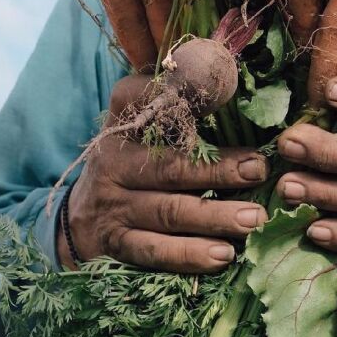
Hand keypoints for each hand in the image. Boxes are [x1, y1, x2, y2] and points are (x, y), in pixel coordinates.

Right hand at [58, 75, 267, 271]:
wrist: (77, 219)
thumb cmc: (131, 163)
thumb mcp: (140, 128)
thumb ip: (173, 103)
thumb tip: (224, 79)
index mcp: (123, 125)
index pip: (137, 98)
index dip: (171, 93)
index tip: (215, 91)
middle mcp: (114, 163)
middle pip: (169, 166)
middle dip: (217, 170)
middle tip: (260, 171)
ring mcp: (113, 206)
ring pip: (168, 212)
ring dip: (215, 216)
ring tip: (254, 219)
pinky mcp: (115, 245)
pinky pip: (155, 252)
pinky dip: (190, 255)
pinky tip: (223, 256)